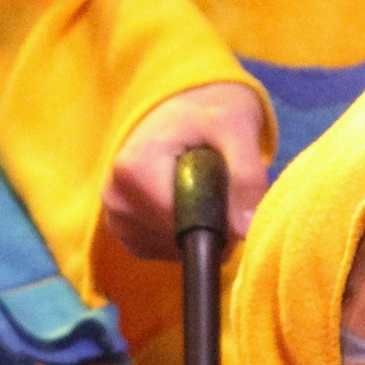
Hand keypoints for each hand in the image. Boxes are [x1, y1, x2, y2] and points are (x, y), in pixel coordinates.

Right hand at [103, 82, 268, 258]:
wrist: (185, 110)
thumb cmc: (209, 114)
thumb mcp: (235, 130)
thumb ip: (247, 174)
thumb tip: (247, 229)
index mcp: (134, 171)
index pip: (187, 227)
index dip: (221, 221)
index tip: (231, 193)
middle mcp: (117, 200)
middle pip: (182, 241)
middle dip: (214, 226)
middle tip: (218, 187)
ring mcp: (118, 221)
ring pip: (178, 251)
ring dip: (202, 231)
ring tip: (201, 190)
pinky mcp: (127, 235)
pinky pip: (167, 253)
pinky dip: (187, 238)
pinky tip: (187, 206)